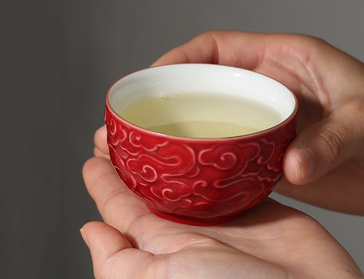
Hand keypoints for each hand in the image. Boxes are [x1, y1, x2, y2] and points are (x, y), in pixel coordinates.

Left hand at [81, 127, 362, 278]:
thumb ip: (120, 263)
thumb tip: (88, 232)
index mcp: (162, 245)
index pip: (122, 204)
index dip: (106, 178)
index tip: (94, 152)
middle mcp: (189, 226)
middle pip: (154, 181)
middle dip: (136, 154)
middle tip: (122, 124)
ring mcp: (222, 213)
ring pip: (190, 173)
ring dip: (174, 148)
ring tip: (158, 120)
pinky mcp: (254, 201)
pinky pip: (231, 171)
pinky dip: (218, 152)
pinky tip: (209, 131)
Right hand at [152, 31, 363, 218]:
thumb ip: (328, 141)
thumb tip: (291, 167)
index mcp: (283, 59)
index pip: (217, 47)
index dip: (180, 57)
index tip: (152, 78)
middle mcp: (268, 88)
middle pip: (205, 86)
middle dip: (169, 99)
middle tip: (136, 120)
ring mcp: (267, 123)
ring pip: (213, 123)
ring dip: (184, 135)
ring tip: (150, 151)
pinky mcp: (272, 155)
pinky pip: (230, 156)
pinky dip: (208, 165)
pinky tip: (189, 177)